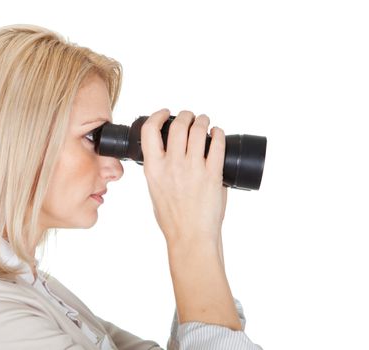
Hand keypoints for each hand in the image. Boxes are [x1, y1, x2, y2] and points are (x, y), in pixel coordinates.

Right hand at [140, 109, 227, 247]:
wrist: (190, 237)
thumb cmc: (173, 219)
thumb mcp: (154, 191)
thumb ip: (158, 171)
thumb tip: (167, 156)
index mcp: (153, 169)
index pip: (150, 131)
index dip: (158, 116)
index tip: (165, 113)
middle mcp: (172, 165)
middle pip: (178, 125)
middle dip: (186, 116)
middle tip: (190, 117)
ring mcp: (193, 169)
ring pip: (198, 130)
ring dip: (202, 121)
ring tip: (204, 122)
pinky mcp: (213, 174)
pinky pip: (217, 144)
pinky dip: (218, 134)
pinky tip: (218, 133)